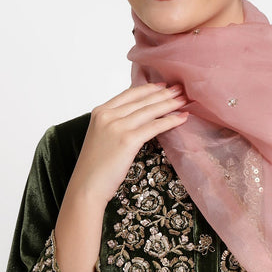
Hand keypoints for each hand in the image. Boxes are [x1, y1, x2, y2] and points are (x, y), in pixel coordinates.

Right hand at [69, 82, 188, 207]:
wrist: (87, 185)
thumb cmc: (95, 167)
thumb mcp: (102, 137)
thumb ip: (115, 124)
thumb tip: (136, 119)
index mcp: (100, 112)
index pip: (128, 94)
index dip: (147, 89)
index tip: (162, 86)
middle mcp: (107, 115)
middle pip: (141, 100)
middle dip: (163, 94)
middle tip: (179, 89)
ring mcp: (117, 126)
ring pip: (149, 111)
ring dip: (169, 104)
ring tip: (184, 100)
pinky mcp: (128, 140)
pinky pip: (154, 126)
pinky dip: (170, 121)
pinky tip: (181, 118)